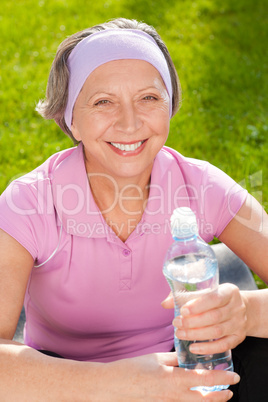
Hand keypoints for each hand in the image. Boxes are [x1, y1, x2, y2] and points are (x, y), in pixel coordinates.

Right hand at [106, 352, 238, 400]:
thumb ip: (175, 359)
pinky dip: (192, 401)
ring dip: (208, 400)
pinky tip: (193, 395)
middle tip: (229, 391)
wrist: (114, 386)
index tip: (233, 377)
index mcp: (174, 379)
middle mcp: (174, 396)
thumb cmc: (133, 369)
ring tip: (216, 394)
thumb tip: (188, 358)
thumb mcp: (157, 358)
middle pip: (205, 400)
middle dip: (220, 396)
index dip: (222, 378)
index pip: (205, 380)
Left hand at [162, 283, 246, 354]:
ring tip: (180, 334)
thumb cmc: (217, 298)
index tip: (183, 310)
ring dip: (196, 334)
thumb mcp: (206, 291)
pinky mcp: (238, 338)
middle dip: (192, 322)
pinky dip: (207, 348)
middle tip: (176, 323)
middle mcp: (237, 307)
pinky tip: (193, 348)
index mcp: (229, 291)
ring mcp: (239, 323)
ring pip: (217, 331)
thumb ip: (185, 296)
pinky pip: (223, 345)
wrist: (244, 309)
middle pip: (214, 317)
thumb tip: (164, 303)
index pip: (214, 298)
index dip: (198, 305)